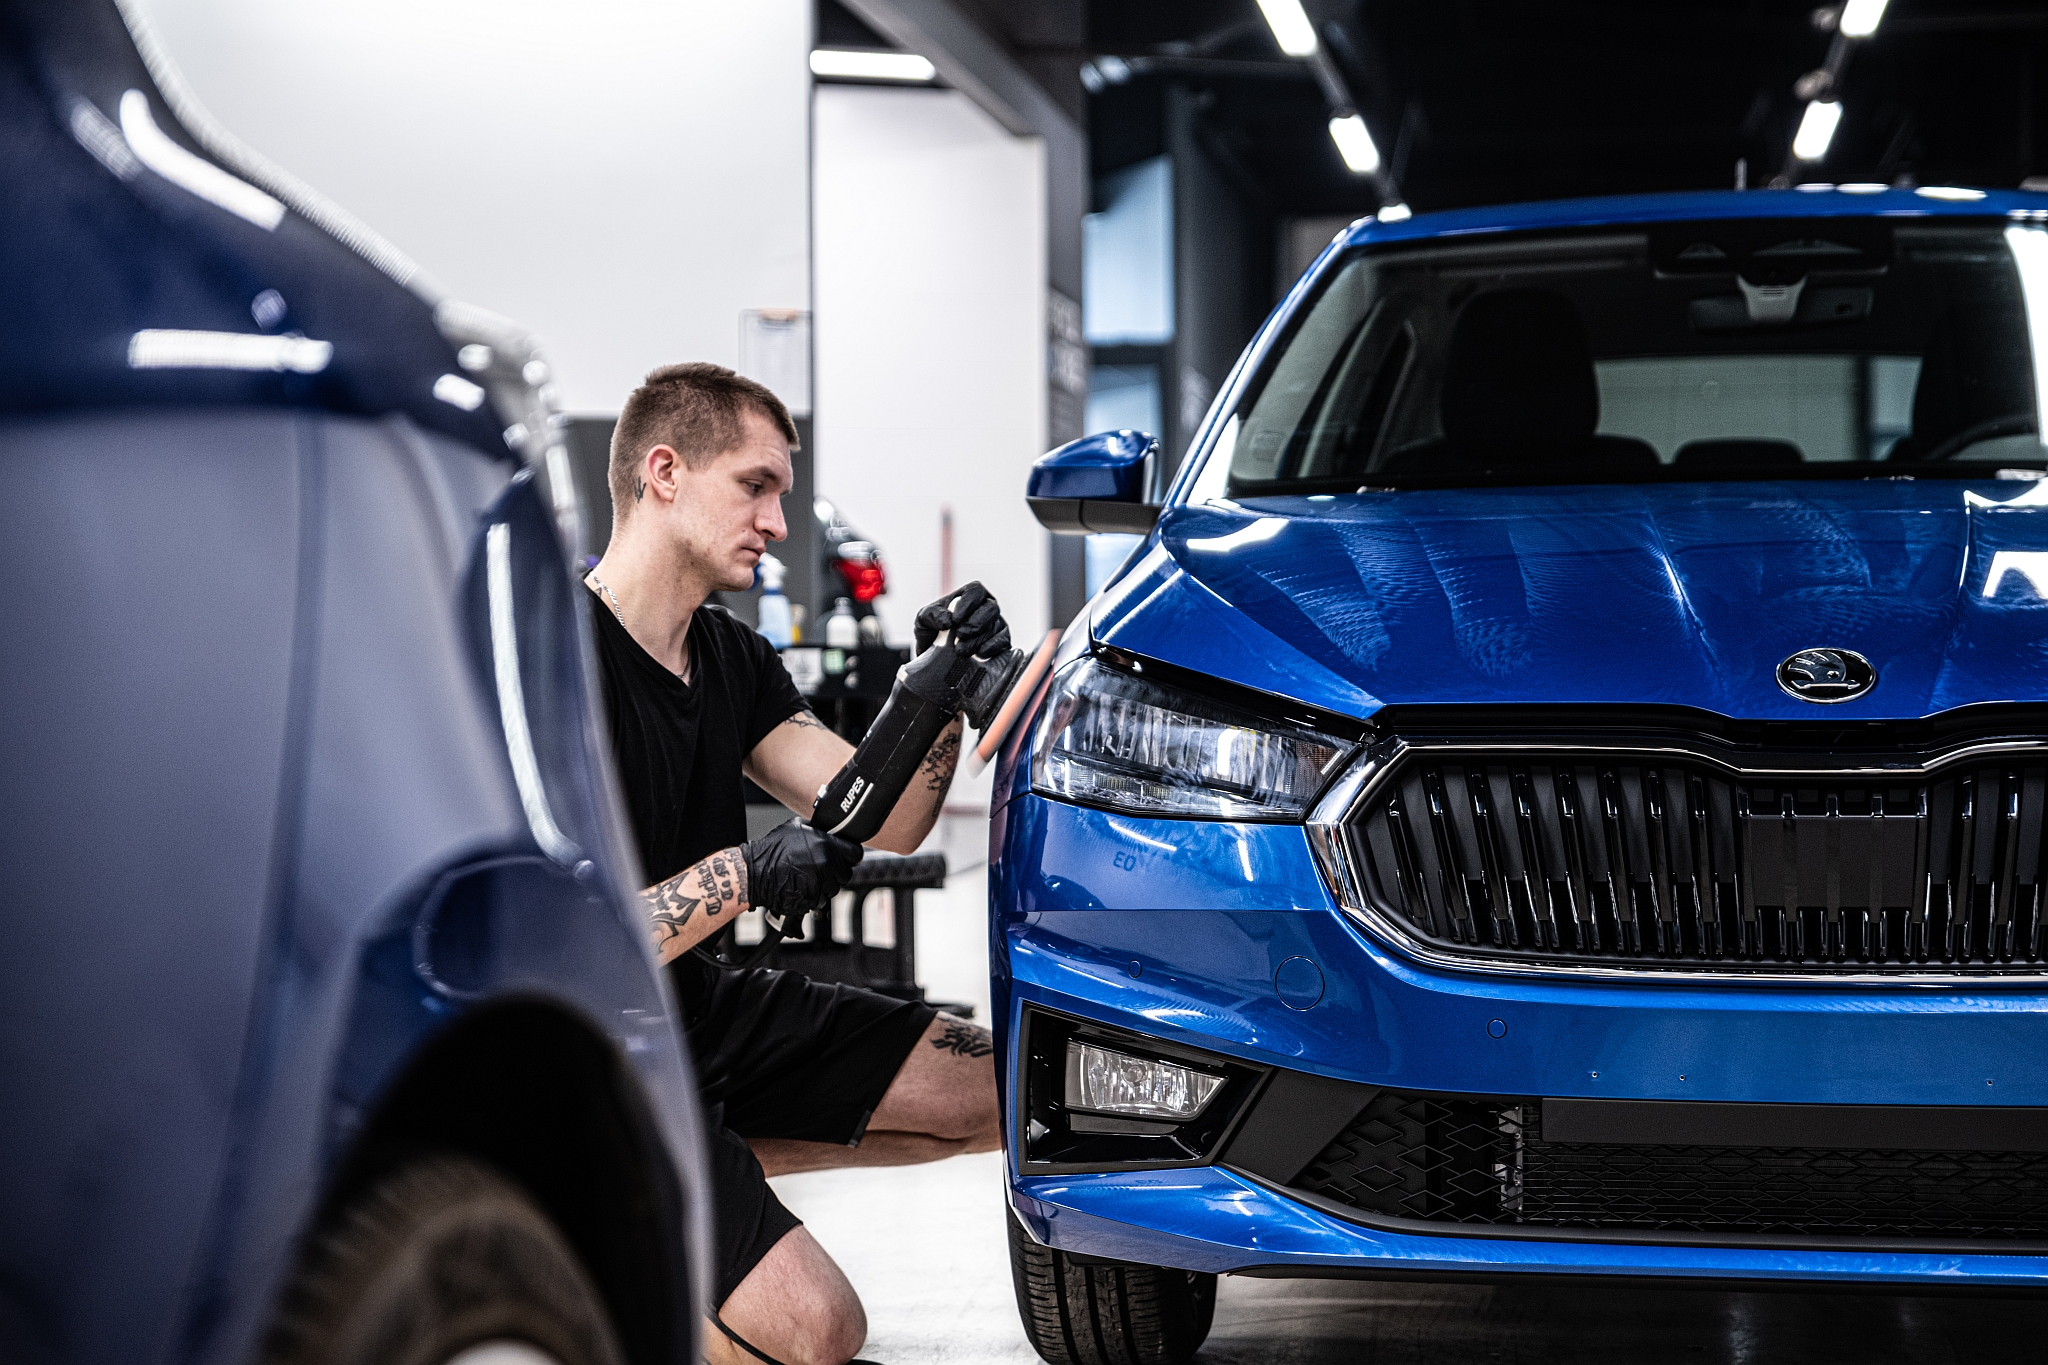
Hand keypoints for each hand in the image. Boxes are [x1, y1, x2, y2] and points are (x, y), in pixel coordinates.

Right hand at [743, 819, 863, 917]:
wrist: (755, 873)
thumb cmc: (772, 850)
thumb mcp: (797, 827)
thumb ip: (818, 829)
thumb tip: (829, 831)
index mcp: (827, 847)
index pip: (856, 854)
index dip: (850, 854)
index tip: (845, 856)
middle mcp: (826, 867)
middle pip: (846, 873)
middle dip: (836, 870)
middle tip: (820, 866)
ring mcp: (819, 886)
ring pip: (834, 888)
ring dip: (825, 884)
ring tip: (807, 875)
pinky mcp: (812, 900)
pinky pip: (820, 899)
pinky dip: (814, 894)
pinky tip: (801, 885)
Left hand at [914, 581, 1010, 659]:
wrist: (935, 657)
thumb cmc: (932, 631)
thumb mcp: (923, 620)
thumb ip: (932, 614)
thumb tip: (947, 620)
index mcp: (969, 596)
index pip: (976, 591)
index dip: (968, 603)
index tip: (955, 619)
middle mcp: (985, 607)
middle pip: (990, 608)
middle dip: (975, 623)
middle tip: (960, 635)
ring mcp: (995, 624)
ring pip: (996, 626)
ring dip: (979, 639)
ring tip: (961, 650)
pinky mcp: (1000, 642)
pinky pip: (1004, 641)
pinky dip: (992, 647)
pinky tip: (979, 654)